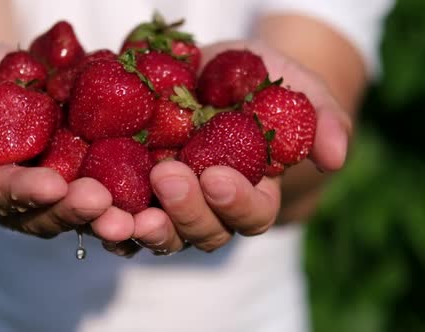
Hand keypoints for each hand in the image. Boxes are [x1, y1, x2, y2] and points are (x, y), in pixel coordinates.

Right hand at [0, 43, 134, 241]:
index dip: (27, 191)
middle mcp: (28, 199)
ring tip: (133, 218)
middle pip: (51, 213)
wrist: (3, 75)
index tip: (50, 185)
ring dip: (109, 218)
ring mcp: (64, 192)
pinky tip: (156, 202)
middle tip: (99, 201)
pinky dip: (135, 201)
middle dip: (75, 210)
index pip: (5, 193)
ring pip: (86, 214)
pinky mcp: (93, 177)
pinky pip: (115, 193)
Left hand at [124, 40, 350, 254]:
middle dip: (185, 211)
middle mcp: (209, 208)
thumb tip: (336, 155)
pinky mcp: (132, 190)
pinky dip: (103, 212)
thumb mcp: (293, 86)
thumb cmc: (258, 79)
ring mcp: (168, 204)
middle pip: (202, 232)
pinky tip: (89, 199)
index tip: (218, 176)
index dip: (237, 202)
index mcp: (251, 191)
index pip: (251, 212)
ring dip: (138, 229)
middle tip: (168, 177)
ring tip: (118, 213)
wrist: (208, 70)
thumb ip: (319, 118)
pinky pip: (118, 211)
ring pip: (156, 232)